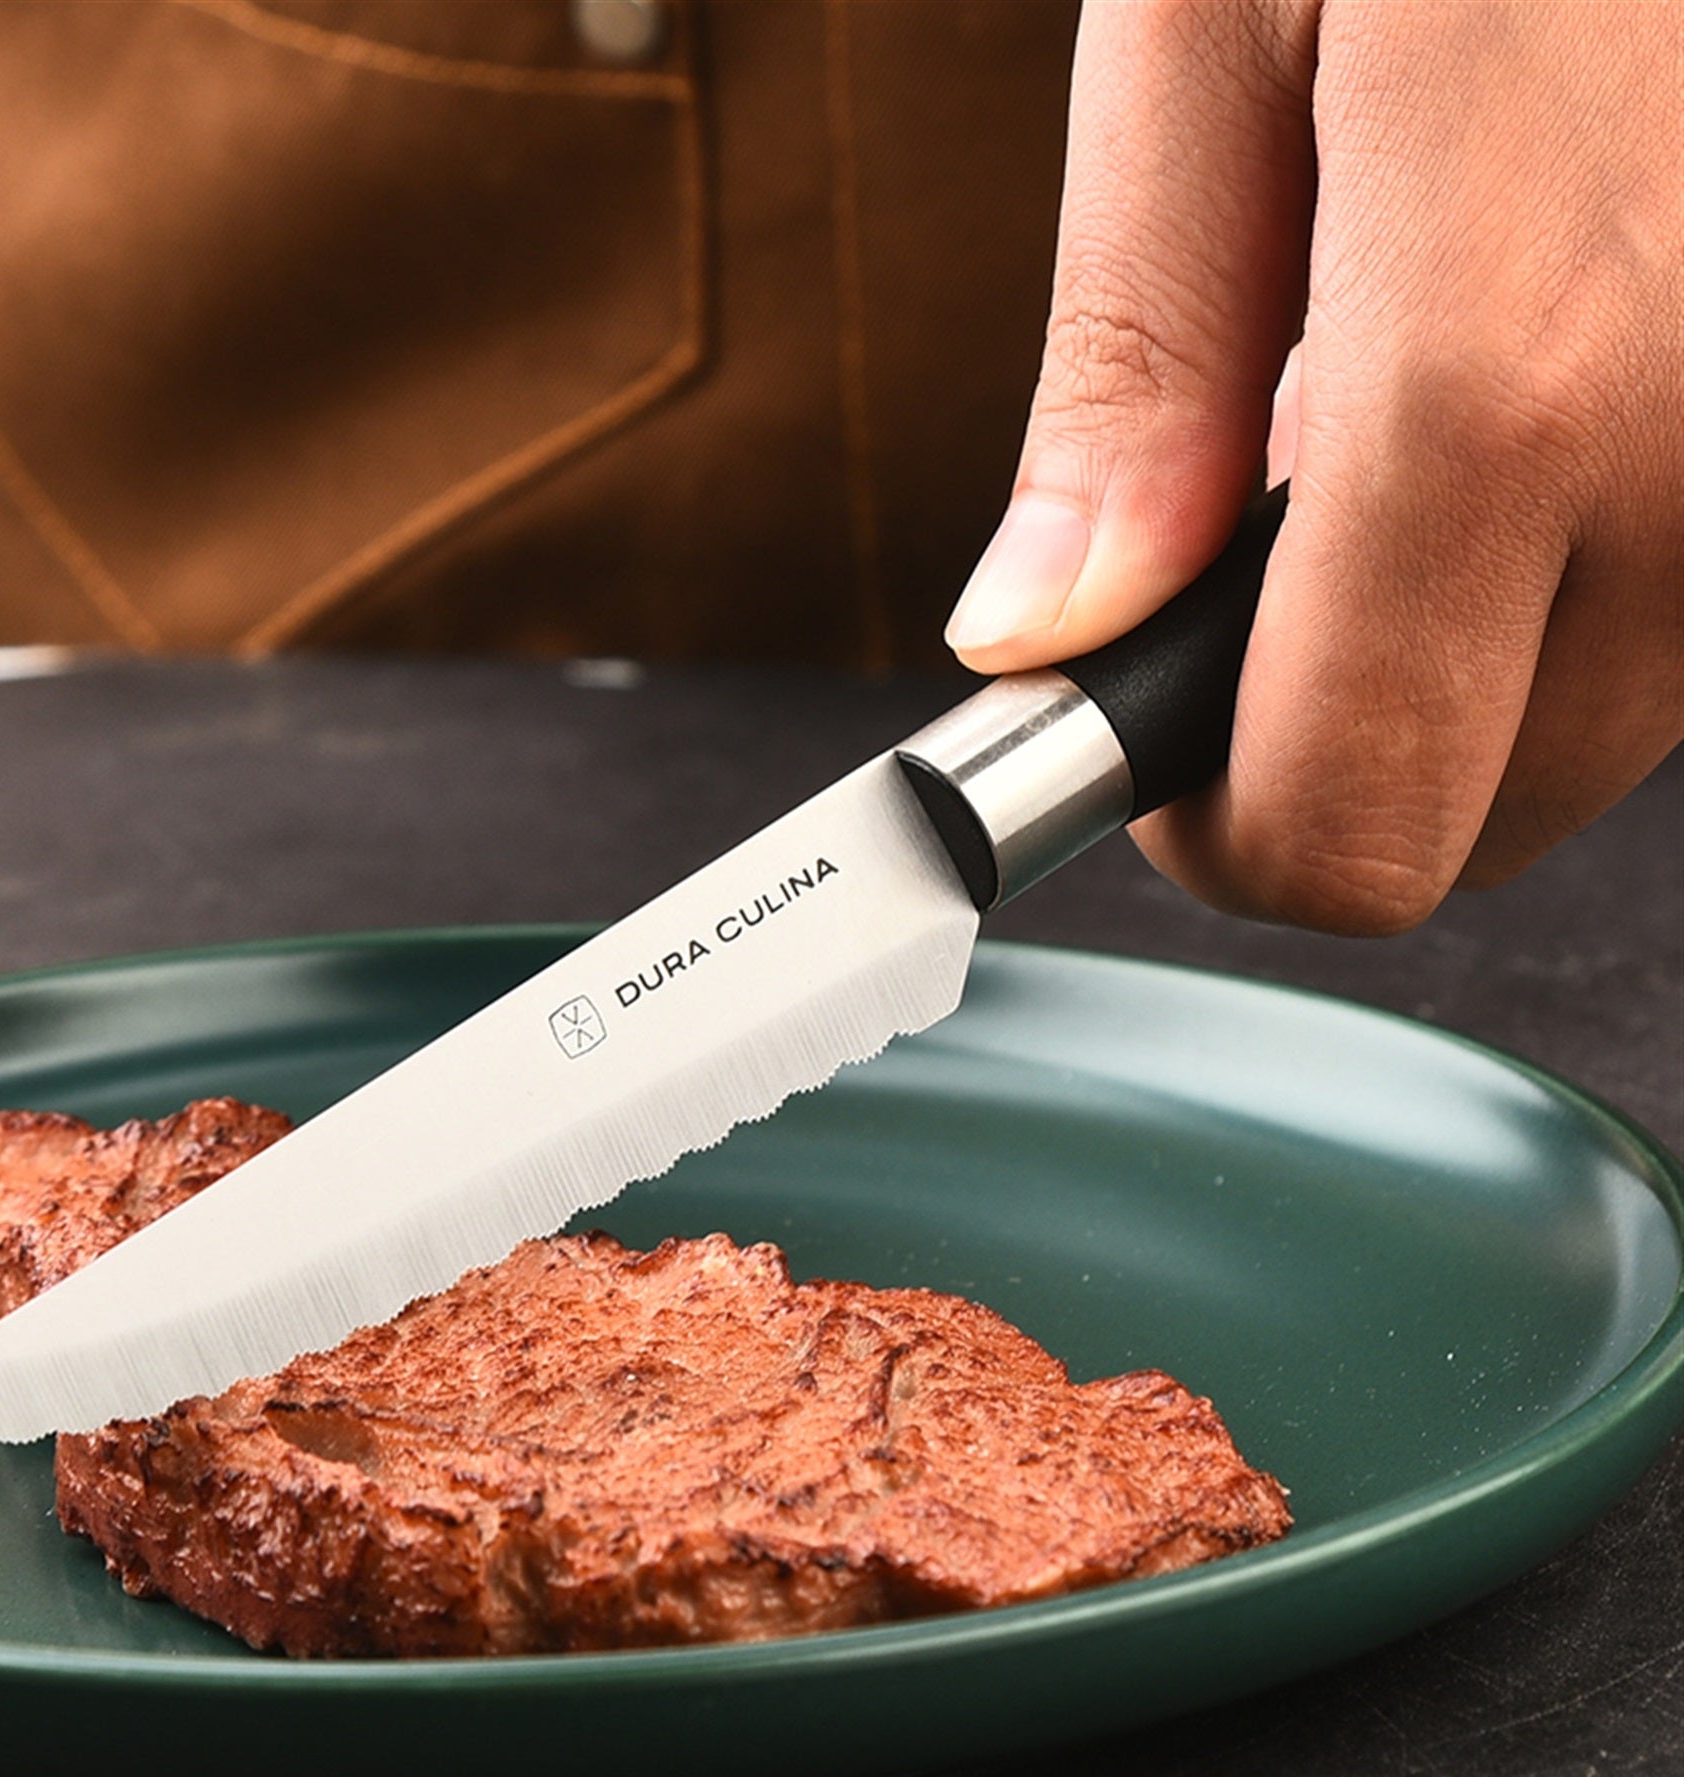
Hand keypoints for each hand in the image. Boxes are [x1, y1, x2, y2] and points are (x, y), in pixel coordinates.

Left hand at [944, 0, 1681, 932]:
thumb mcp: (1222, 9)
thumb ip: (1135, 366)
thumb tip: (1045, 630)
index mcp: (1506, 379)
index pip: (1350, 823)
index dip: (1214, 827)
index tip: (1139, 738)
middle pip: (1478, 818)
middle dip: (1341, 729)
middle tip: (1266, 536)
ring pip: (1599, 722)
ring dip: (1472, 632)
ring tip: (1423, 385)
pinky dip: (1594, 543)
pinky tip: (1551, 361)